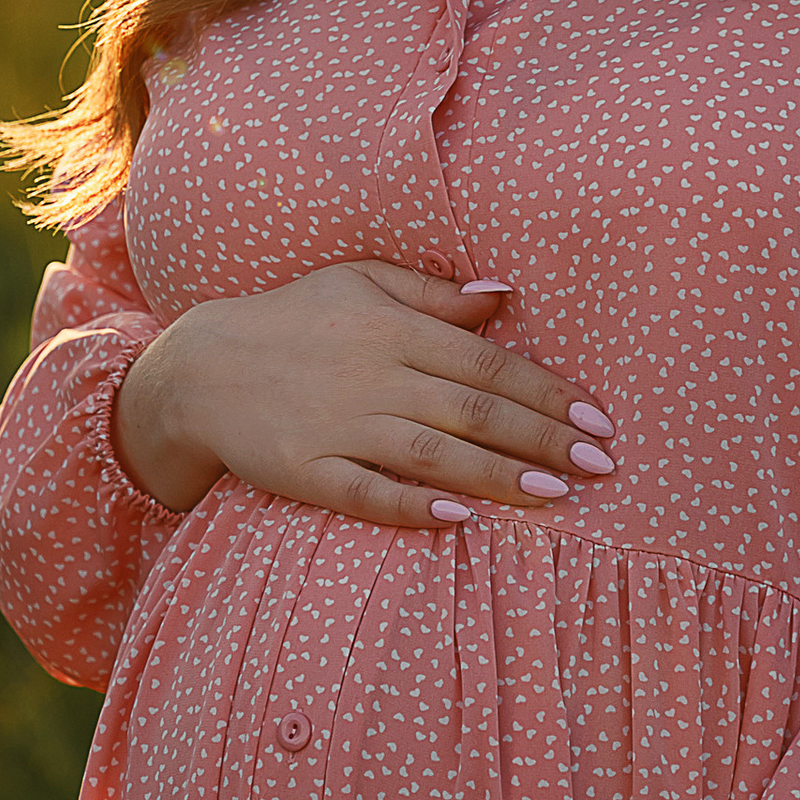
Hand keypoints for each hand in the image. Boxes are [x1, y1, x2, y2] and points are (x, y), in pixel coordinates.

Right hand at [111, 262, 613, 527]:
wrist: (199, 367)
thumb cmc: (293, 320)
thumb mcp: (358, 281)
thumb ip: (433, 292)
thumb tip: (505, 297)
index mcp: (392, 327)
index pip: (487, 363)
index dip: (547, 393)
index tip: (597, 419)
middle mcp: (372, 375)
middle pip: (473, 411)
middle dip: (542, 439)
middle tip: (600, 465)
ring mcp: (337, 425)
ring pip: (432, 454)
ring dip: (498, 476)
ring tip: (554, 495)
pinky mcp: (304, 470)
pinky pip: (366, 491)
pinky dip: (412, 505)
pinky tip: (460, 518)